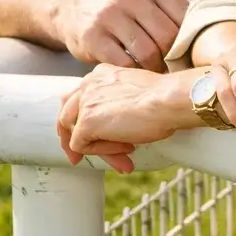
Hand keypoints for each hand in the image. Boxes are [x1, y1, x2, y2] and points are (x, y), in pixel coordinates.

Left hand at [56, 65, 191, 173]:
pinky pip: (82, 146)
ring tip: (119, 161)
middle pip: (67, 114)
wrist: (168, 100)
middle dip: (72, 138)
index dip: (83, 121)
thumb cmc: (163, 98)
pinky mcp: (86, 122)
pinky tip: (126, 150)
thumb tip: (116, 127)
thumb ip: (118, 102)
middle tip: (77, 157)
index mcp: (100, 74)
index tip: (95, 137)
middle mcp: (88, 84)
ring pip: (74, 133)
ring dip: (96, 150)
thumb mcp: (134, 93)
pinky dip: (102, 153)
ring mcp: (85, 103)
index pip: (80, 99)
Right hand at [58, 0, 188, 70]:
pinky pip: (124, 63)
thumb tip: (212, 36)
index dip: (189, 42)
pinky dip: (133, 73)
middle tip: (173, 70)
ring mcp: (110, 15)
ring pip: (147, 52)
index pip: (184, 18)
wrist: (75, 10)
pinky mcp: (93, 37)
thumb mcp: (149, 1)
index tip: (188, 56)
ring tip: (155, 73)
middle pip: (167, 36)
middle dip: (172, 58)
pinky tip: (134, 73)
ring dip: (154, 68)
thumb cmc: (124, 12)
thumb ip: (175, 13)